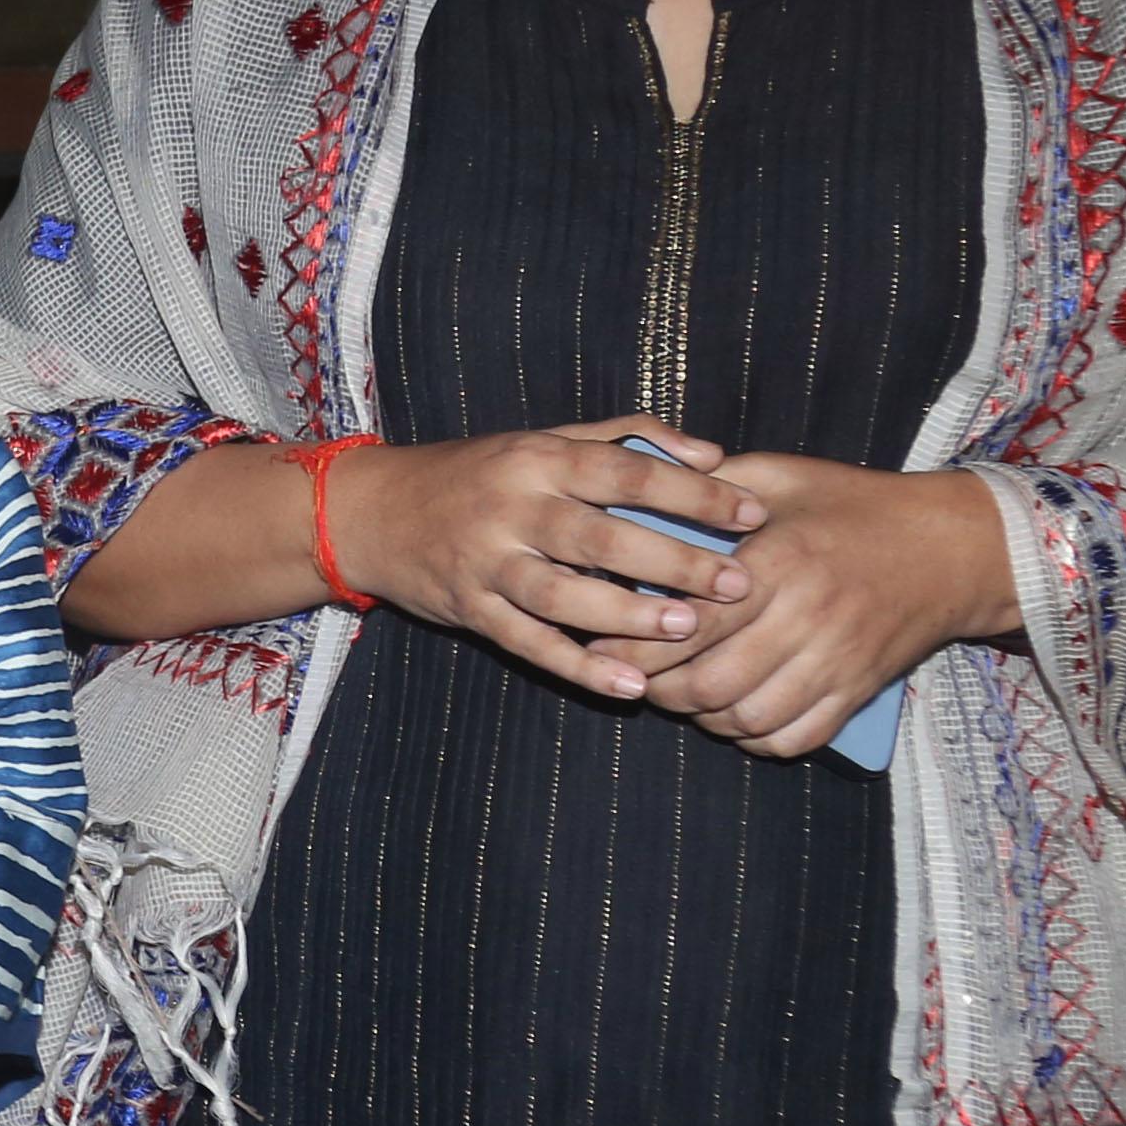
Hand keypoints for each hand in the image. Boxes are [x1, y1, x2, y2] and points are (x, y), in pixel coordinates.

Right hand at [336, 418, 763, 696]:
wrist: (373, 511)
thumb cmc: (476, 473)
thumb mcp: (544, 439)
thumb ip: (629, 438)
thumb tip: (713, 452)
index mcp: (539, 458)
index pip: (629, 471)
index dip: (694, 492)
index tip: (753, 513)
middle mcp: (512, 507)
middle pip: (601, 536)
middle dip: (675, 561)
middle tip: (736, 584)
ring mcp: (486, 562)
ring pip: (563, 594)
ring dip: (628, 614)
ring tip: (687, 629)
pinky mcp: (468, 609)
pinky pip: (528, 643)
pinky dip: (578, 668)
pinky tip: (628, 687)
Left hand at [633, 453, 1016, 759]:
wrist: (955, 547)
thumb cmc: (856, 505)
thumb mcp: (783, 477)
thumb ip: (712, 487)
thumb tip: (641, 488)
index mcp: (780, 563)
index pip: (691, 622)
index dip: (636, 644)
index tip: (600, 646)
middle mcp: (807, 620)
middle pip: (711, 683)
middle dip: (658, 689)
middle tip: (632, 677)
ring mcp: (836, 662)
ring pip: (747, 718)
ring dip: (700, 717)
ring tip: (675, 695)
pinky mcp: (858, 691)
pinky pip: (795, 739)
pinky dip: (753, 739)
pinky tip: (730, 717)